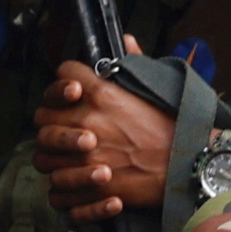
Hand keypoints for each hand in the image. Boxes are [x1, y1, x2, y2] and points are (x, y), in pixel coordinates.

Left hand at [34, 60, 174, 218]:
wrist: (189, 166)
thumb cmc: (172, 128)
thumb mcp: (154, 90)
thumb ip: (135, 64)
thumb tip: (125, 40)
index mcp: (102, 95)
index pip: (65, 73)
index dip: (66, 81)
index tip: (72, 90)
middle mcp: (88, 122)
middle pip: (42, 117)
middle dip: (50, 121)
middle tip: (63, 126)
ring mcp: (84, 157)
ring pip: (42, 157)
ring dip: (52, 156)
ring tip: (66, 157)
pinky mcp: (88, 189)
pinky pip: (56, 191)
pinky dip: (61, 189)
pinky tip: (72, 183)